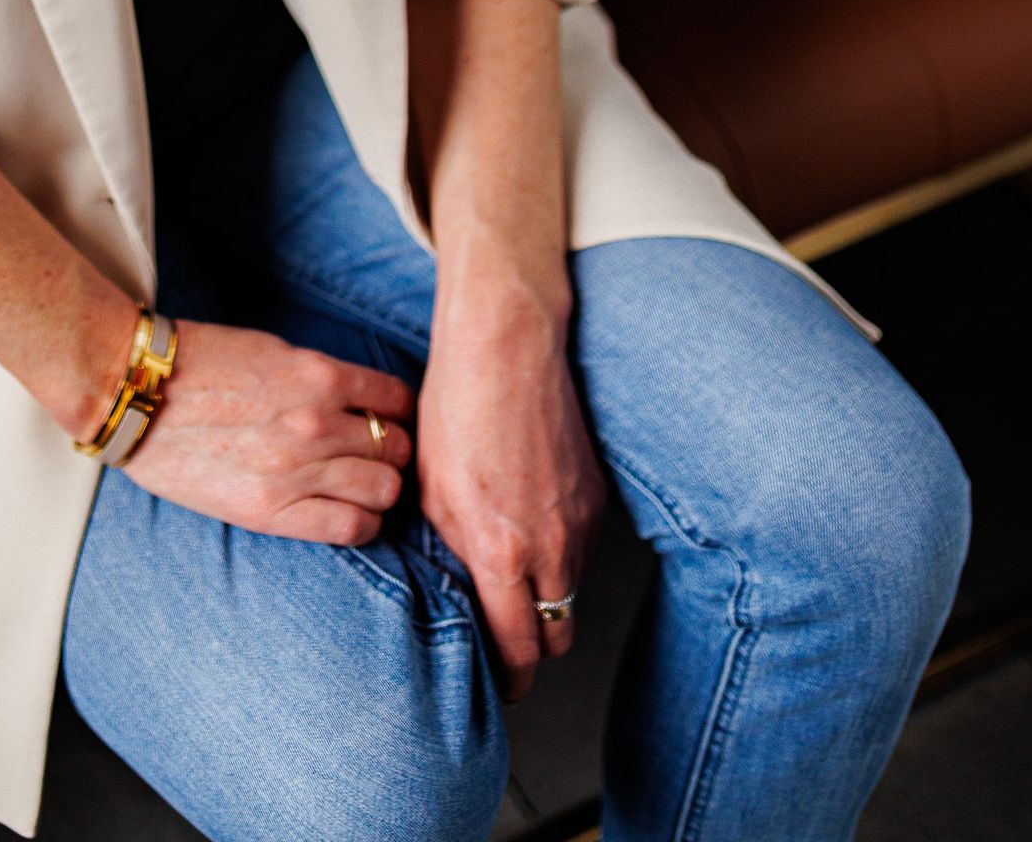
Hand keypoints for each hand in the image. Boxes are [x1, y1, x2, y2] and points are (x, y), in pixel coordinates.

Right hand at [125, 319, 414, 544]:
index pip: (397, 400)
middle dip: (393, 452)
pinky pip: (349, 528)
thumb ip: (323, 378)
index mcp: (318, 374)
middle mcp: (316, 423)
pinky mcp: (270, 512)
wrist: (138, 396)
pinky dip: (363, 524)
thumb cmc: (202, 365)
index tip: (388, 420)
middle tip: (376, 456)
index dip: (399, 413)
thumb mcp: (274, 351)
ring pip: (383, 490)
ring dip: (380, 490)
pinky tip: (351, 515)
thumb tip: (364, 402)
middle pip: (397, 448)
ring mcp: (295, 470)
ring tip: (362, 488)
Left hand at [415, 265, 604, 699]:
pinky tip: (532, 522)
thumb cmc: (458, 410)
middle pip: (556, 633)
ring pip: (571, 590)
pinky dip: (562, 552)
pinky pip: (583, 549)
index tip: (500, 683)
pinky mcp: (598, 497)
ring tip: (513, 569)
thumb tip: (463, 590)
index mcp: (503, 552)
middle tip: (506, 636)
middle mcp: (553, 547)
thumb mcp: (433, 490)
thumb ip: (452, 552)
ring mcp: (582, 522)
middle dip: (533, 644)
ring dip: (547, 594)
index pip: (520, 648)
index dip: (511, 678)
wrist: (508, 347)